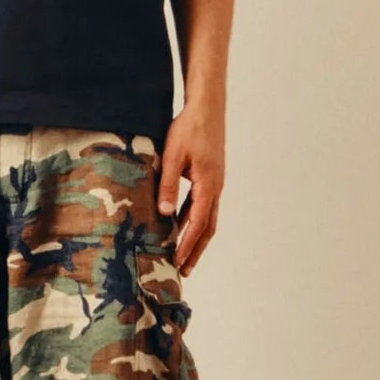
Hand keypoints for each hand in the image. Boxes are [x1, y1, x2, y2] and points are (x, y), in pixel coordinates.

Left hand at [157, 102, 222, 277]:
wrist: (206, 108)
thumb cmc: (189, 129)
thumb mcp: (173, 155)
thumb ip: (168, 184)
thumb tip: (165, 214)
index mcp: (208, 185)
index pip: (197, 224)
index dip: (187, 245)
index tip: (177, 262)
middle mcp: (215, 188)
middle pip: (207, 227)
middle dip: (195, 250)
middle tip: (184, 270)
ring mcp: (215, 183)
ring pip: (207, 218)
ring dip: (195, 238)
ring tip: (183, 256)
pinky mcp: (210, 178)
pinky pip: (203, 205)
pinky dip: (193, 220)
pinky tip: (180, 226)